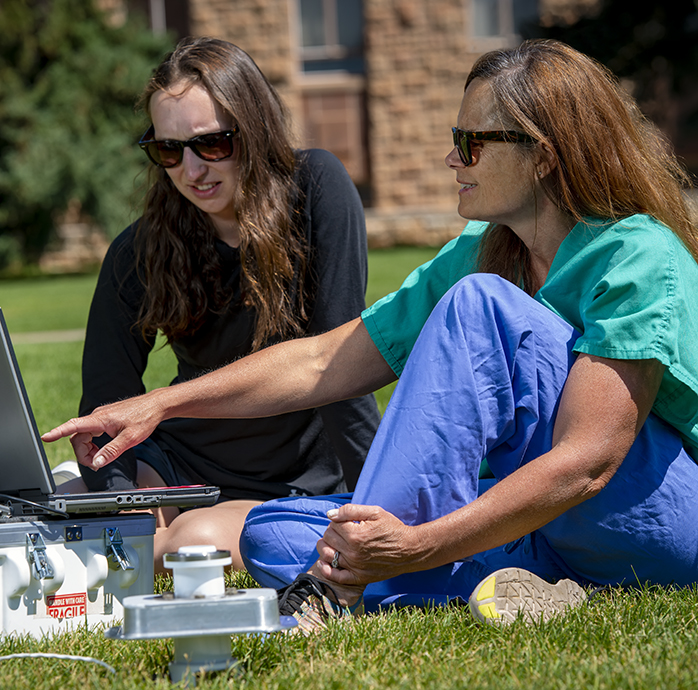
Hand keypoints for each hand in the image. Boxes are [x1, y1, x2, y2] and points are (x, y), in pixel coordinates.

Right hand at [41, 392, 164, 470]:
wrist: (155, 405)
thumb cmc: (145, 417)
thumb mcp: (130, 439)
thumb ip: (112, 451)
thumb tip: (96, 462)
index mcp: (100, 419)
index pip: (73, 426)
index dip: (57, 432)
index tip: (46, 437)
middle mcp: (98, 416)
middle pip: (77, 437)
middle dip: (82, 453)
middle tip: (95, 464)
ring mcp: (101, 417)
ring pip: (84, 435)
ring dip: (88, 449)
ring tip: (101, 458)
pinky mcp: (105, 419)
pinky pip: (91, 433)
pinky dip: (93, 444)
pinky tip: (103, 450)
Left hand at [314, 503, 422, 586]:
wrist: (409, 550)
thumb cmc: (393, 529)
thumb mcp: (375, 512)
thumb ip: (350, 510)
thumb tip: (330, 515)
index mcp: (355, 534)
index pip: (332, 524)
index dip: (338, 520)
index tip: (346, 521)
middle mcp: (353, 552)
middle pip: (328, 538)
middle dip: (332, 531)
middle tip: (343, 531)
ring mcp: (355, 566)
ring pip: (327, 555)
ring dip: (326, 547)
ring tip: (334, 543)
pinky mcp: (358, 577)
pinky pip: (335, 577)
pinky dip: (326, 570)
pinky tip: (324, 562)